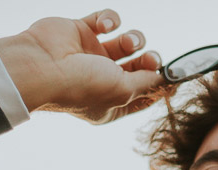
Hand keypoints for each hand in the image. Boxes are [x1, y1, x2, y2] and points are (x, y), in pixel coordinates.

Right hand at [0, 9, 166, 123]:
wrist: (40, 65)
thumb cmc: (81, 86)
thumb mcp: (124, 92)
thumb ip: (149, 84)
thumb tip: (169, 80)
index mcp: (112, 102)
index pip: (145, 94)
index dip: (162, 85)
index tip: (178, 76)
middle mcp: (102, 79)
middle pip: (140, 67)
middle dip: (150, 61)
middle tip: (151, 58)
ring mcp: (91, 54)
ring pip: (127, 42)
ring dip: (134, 39)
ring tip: (127, 42)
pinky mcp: (81, 31)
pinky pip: (106, 19)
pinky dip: (110, 19)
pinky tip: (106, 26)